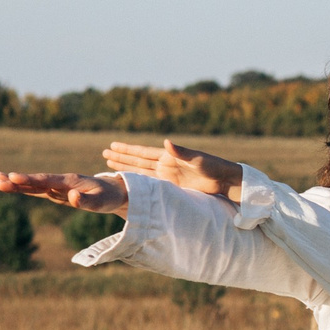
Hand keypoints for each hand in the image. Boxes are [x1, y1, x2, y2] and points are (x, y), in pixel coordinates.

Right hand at [0, 171, 125, 211]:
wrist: (117, 192)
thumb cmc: (110, 197)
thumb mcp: (102, 202)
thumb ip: (87, 201)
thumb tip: (71, 198)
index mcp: (70, 181)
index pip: (46, 180)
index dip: (29, 179)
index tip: (12, 177)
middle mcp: (62, 182)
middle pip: (36, 181)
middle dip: (16, 181)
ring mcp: (59, 188)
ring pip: (35, 185)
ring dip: (17, 184)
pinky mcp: (59, 194)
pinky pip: (40, 190)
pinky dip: (27, 188)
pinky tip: (13, 186)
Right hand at [101, 138, 243, 198]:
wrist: (225, 181)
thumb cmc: (214, 167)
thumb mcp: (197, 159)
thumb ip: (181, 152)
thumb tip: (165, 142)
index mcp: (169, 156)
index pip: (143, 152)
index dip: (127, 150)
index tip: (112, 146)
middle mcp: (166, 165)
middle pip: (138, 161)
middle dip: (121, 157)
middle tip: (104, 153)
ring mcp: (168, 176)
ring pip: (142, 172)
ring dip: (127, 168)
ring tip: (110, 164)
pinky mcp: (173, 187)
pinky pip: (151, 183)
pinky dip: (139, 181)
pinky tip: (130, 181)